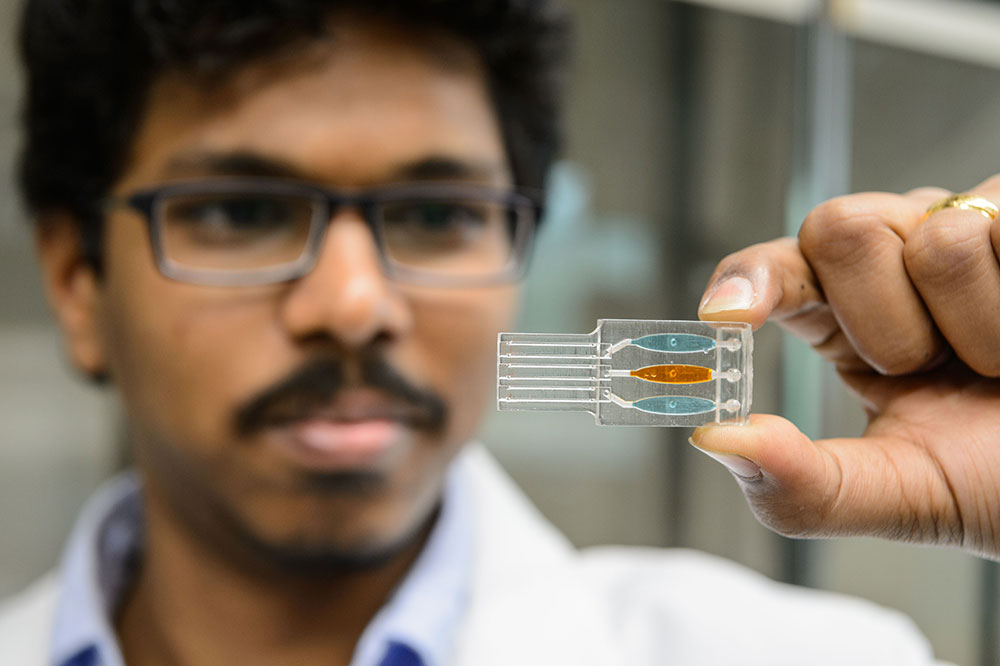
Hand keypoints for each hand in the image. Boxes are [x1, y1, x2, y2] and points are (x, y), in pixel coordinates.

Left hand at [693, 175, 999, 559]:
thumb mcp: (900, 495)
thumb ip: (805, 484)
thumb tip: (714, 439)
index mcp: (845, 317)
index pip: (774, 270)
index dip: (745, 280)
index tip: (725, 316)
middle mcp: (898, 261)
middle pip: (836, 227)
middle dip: (883, 321)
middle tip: (932, 370)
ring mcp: (971, 231)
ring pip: (931, 237)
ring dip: (972, 330)